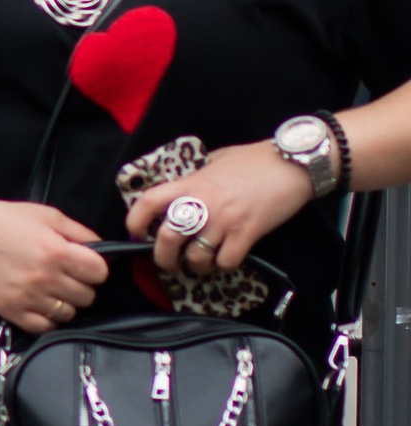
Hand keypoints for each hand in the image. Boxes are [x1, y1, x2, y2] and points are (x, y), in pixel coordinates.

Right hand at [0, 198, 109, 332]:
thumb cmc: (6, 220)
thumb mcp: (46, 215)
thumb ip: (80, 231)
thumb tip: (106, 251)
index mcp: (57, 251)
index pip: (100, 273)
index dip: (94, 267)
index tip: (83, 263)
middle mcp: (45, 277)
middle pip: (87, 295)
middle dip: (80, 284)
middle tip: (64, 274)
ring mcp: (29, 297)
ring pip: (69, 313)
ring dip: (65, 302)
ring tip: (51, 288)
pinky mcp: (12, 312)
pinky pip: (46, 327)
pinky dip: (48, 318)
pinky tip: (40, 303)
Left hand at [126, 139, 312, 278]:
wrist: (290, 163)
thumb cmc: (253, 160)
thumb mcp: (214, 161)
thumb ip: (195, 177)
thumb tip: (181, 190)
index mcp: (190, 183)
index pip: (148, 202)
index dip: (135, 221)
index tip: (136, 234)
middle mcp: (202, 203)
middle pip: (167, 238)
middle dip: (162, 258)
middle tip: (168, 264)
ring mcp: (224, 219)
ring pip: (197, 256)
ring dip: (197, 266)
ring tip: (201, 265)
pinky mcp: (247, 232)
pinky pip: (226, 261)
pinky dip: (224, 266)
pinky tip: (227, 260)